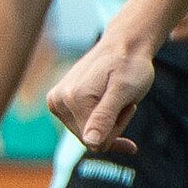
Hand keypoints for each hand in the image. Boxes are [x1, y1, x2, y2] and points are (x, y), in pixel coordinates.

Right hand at [48, 36, 154, 151]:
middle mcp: (58, 101)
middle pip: (89, 139)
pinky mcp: (59, 102)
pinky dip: (101, 122)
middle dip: (112, 127)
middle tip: (125, 102)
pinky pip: (81, 126)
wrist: (124, 45)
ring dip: (108, 123)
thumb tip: (90, 142)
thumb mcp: (123, 91)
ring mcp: (56, 101)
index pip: (96, 142)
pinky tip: (113, 108)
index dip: (118, 128)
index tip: (130, 106)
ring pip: (87, 134)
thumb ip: (105, 116)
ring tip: (116, 99)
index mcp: (73, 99)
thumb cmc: (130, 66)